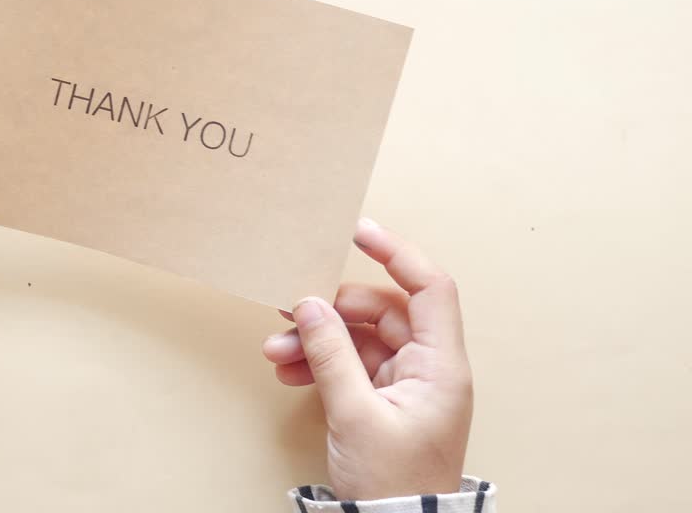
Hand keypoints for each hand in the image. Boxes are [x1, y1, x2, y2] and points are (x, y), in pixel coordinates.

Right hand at [262, 218, 471, 499]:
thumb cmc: (393, 487)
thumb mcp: (355, 415)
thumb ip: (331, 354)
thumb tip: (310, 304)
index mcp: (441, 367)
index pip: (429, 288)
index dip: (396, 254)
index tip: (358, 231)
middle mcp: (429, 368)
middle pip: (382, 311)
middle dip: (331, 310)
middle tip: (288, 310)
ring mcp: (406, 385)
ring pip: (359, 338)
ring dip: (316, 339)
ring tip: (277, 351)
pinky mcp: (383, 401)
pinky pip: (350, 364)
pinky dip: (319, 363)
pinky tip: (290, 371)